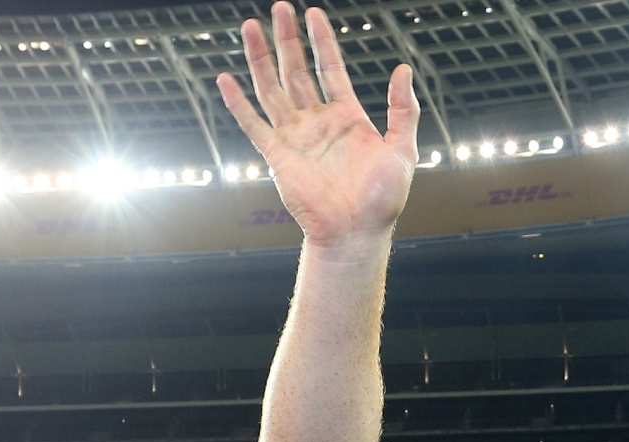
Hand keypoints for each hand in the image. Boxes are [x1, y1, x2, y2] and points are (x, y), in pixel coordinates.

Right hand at [217, 3, 419, 248]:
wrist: (357, 232)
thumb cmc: (383, 198)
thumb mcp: (402, 149)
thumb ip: (402, 110)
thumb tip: (403, 70)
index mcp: (348, 117)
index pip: (330, 69)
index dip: (322, 42)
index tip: (313, 15)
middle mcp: (318, 122)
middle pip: (297, 71)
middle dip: (287, 40)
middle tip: (279, 8)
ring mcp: (295, 136)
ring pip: (272, 89)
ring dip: (261, 59)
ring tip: (250, 27)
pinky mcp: (277, 156)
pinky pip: (253, 124)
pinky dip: (238, 103)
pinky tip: (226, 79)